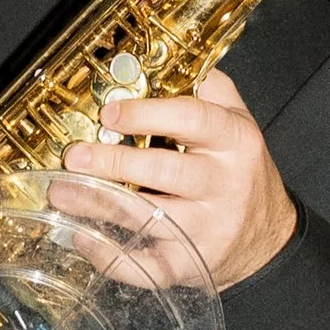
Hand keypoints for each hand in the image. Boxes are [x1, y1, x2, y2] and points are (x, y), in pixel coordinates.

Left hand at [49, 69, 296, 289]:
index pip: (192, 119)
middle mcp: (224, 185)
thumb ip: (209, 90)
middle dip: (113, 162)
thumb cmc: (242, 174)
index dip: (146, 114)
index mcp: (235, 142)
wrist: (267, 239)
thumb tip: (162, 63)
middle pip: (164, 170)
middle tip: (73, 156)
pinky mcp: (190, 264)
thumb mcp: (239, 124)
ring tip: (62, 192)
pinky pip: (145, 266)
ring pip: (147, 217)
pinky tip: (83, 237)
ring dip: (97, 204)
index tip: (109, 112)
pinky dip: (110, 255)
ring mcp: (207, 229)